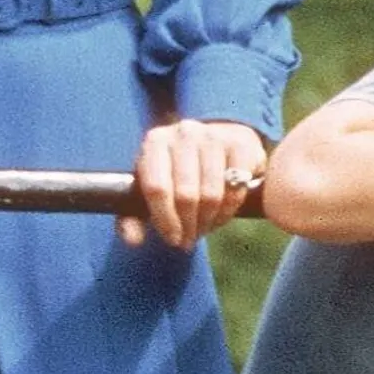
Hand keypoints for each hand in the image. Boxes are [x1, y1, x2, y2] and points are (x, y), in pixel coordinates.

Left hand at [123, 115, 267, 247]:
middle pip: (186, 195)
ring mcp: (214, 135)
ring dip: (208, 221)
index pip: (156, 187)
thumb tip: (133, 240)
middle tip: (189, 240)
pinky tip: (221, 215)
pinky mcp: (241, 143)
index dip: (165, 220)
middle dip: (188, 226)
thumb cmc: (174, 173)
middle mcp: (183, 133)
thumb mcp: (148, 189)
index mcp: (155, 141)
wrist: (214, 144)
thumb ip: (133, 217)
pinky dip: (229, 210)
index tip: (172, 239)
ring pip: (212, 195)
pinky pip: (236, 189)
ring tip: (203, 228)